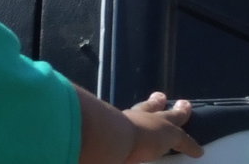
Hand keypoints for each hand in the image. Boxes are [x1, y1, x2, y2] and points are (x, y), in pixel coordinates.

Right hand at [77, 86, 201, 162]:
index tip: (140, 102)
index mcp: (116, 121)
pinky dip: (192, 145)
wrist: (109, 139)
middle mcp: (135, 118)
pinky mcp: (166, 135)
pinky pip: (184, 141)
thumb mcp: (81, 138)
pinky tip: (200, 151)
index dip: (135, 108)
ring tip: (186, 108)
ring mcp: (152, 125)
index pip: (128, 113)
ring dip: (179, 113)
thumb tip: (48, 136)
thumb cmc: (90, 139)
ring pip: (171, 116)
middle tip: (163, 96)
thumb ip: (71, 135)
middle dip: (156, 103)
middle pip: (149, 107)